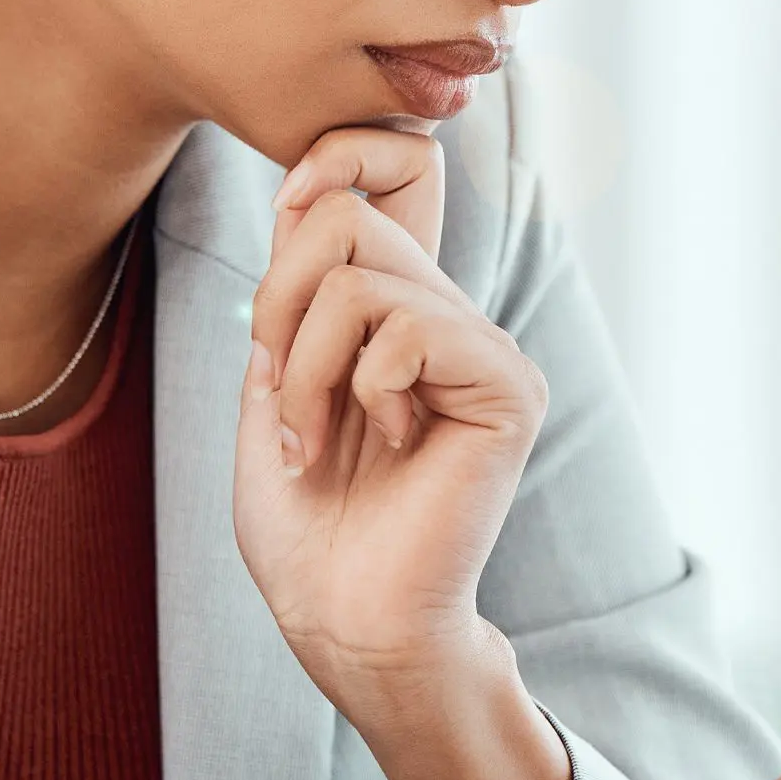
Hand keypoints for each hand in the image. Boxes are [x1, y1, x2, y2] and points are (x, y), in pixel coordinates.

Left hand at [232, 128, 570, 779]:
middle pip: (352, 217)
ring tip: (310, 438)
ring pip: (367, 278)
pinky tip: (386, 444)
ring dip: (306, 366)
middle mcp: (451, 319)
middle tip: (274, 391)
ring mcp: (485, 351)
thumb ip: (295, 294)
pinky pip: (409, 328)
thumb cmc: (306, 525)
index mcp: (401, 313)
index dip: (334, 160)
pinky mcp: (507, 387)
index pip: (395, 176)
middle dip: (278, 303)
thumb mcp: (273, 385)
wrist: (344, 619)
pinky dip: (363, 387)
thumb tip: (305, 193)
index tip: (281, 209)